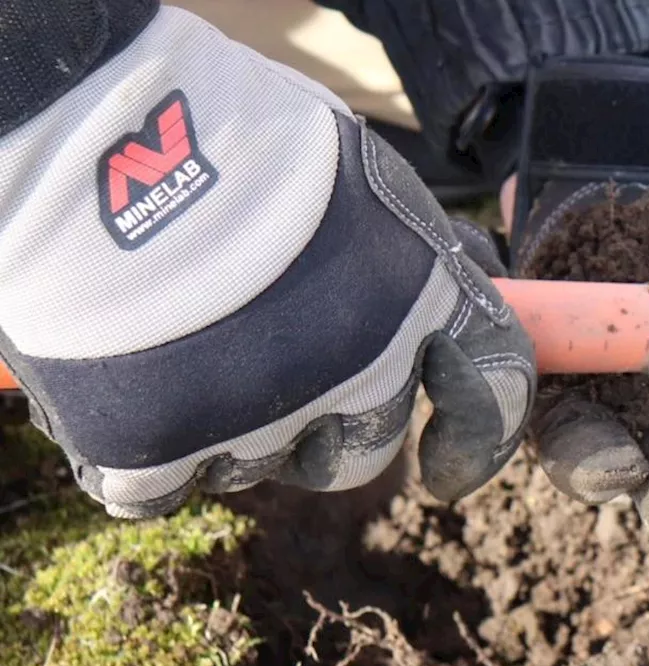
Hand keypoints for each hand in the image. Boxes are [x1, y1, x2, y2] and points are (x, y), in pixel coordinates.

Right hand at [0, 6, 534, 517]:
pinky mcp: (156, 453)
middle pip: (363, 451)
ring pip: (259, 464)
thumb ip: (419, 250)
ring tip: (185, 333)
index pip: (494, 395)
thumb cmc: (239, 136)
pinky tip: (130, 377)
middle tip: (275, 365)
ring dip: (235, 422)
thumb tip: (473, 279)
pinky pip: (166, 485)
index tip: (446, 466)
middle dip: (330, 424)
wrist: (94, 143)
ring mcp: (256, 422)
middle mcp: (357, 374)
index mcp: (422, 300)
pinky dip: (149, 448)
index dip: (476, 442)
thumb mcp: (364, 176)